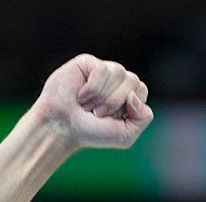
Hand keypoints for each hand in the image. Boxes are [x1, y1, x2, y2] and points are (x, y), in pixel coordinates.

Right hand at [33, 53, 152, 149]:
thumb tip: (135, 96)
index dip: (128, 108)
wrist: (62, 128)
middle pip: (133, 81)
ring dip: (102, 97)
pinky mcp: (88, 63)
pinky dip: (92, 89)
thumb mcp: (125, 135)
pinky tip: (80, 95)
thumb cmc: (92, 132)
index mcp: (130, 94)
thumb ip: (143, 119)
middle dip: (115, 103)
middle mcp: (119, 80)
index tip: (111, 119)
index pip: (141, 91)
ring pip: (120, 73)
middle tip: (97, 113)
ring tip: (88, 105)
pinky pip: (102, 71)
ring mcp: (104, 70)